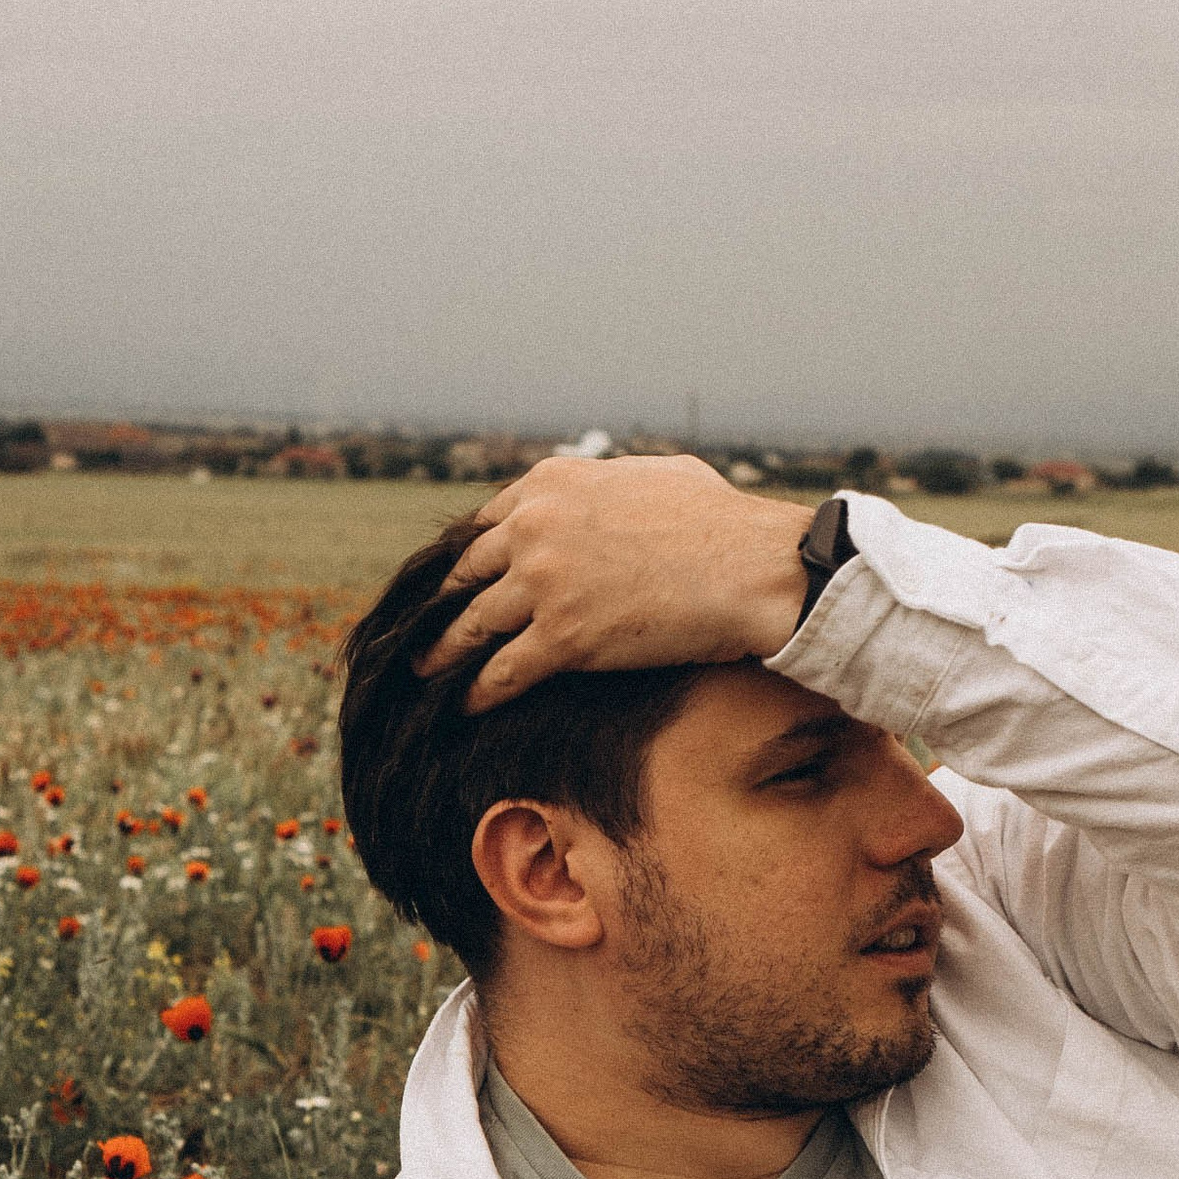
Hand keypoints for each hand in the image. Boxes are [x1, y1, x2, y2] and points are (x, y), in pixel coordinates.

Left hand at [416, 454, 819, 713]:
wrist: (754, 567)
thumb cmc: (722, 520)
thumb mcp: (656, 472)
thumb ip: (614, 480)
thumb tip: (615, 484)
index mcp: (552, 483)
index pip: (486, 523)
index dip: (469, 558)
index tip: (458, 582)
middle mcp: (534, 527)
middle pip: (468, 573)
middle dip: (443, 604)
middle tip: (423, 628)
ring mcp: (544, 583)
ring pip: (472, 625)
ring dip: (444, 652)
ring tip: (424, 671)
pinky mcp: (562, 639)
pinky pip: (502, 672)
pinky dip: (478, 692)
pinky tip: (463, 705)